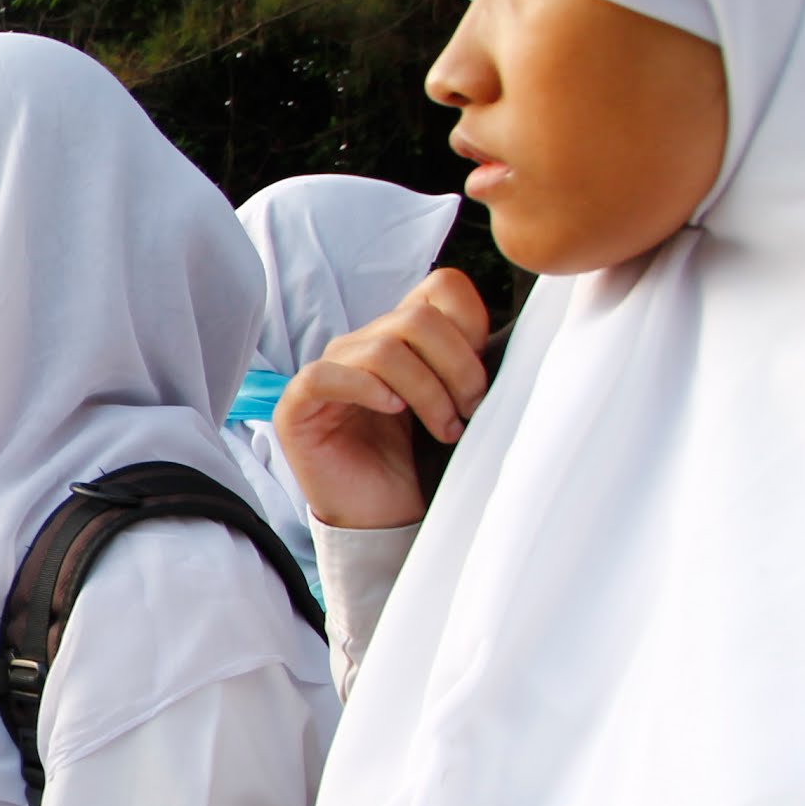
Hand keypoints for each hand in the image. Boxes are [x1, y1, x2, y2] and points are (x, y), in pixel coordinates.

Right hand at [274, 268, 492, 530]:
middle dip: (457, 367)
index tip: (483, 375)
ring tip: (443, 428)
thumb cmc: (419, 462)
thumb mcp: (455, 402)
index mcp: (400, 336)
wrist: (384, 517)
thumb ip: (467, 363)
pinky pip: (328, 375)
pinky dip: (367, 389)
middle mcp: (362, 345)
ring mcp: (328, 371)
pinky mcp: (299, 404)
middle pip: (417, 317)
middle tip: (471, 409)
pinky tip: (393, 412)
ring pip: (384, 349)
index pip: (441, 288)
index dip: (471, 325)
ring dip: (427, 391)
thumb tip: (504, 342)